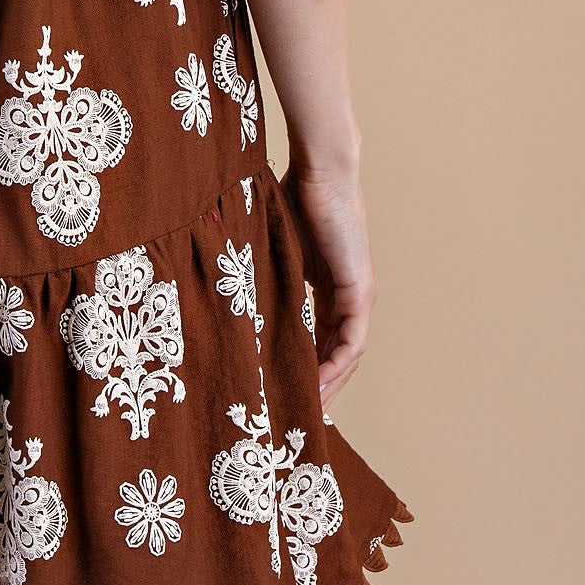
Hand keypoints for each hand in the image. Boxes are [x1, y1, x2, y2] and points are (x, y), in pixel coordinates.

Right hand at [282, 152, 376, 416]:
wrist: (320, 169)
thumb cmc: (293, 194)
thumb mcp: (272, 247)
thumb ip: (262, 272)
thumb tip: (223, 288)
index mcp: (329, 286)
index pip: (321, 337)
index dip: (304, 366)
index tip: (282, 390)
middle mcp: (349, 296)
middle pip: (337, 354)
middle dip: (317, 385)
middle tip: (292, 415)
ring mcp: (358, 294)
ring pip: (346, 354)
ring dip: (328, 384)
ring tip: (304, 410)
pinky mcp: (360, 290)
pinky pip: (351, 341)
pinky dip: (335, 366)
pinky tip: (316, 385)